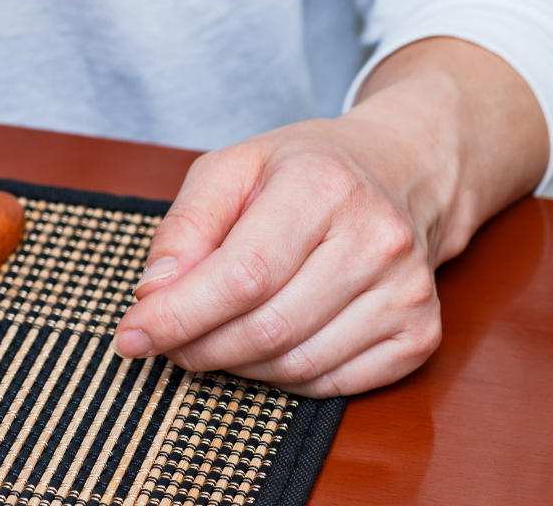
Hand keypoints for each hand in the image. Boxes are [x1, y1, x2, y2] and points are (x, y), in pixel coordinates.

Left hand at [113, 37, 548, 396]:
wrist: (401, 172)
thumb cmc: (304, 171)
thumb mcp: (231, 168)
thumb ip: (184, 226)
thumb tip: (153, 293)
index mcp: (323, 186)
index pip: (241, 276)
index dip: (179, 315)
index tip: (132, 335)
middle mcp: (376, 239)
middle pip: (267, 328)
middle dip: (199, 346)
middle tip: (167, 342)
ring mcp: (407, 291)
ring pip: (296, 364)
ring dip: (236, 366)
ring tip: (210, 340)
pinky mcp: (420, 333)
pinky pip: (333, 383)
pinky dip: (282, 378)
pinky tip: (262, 349)